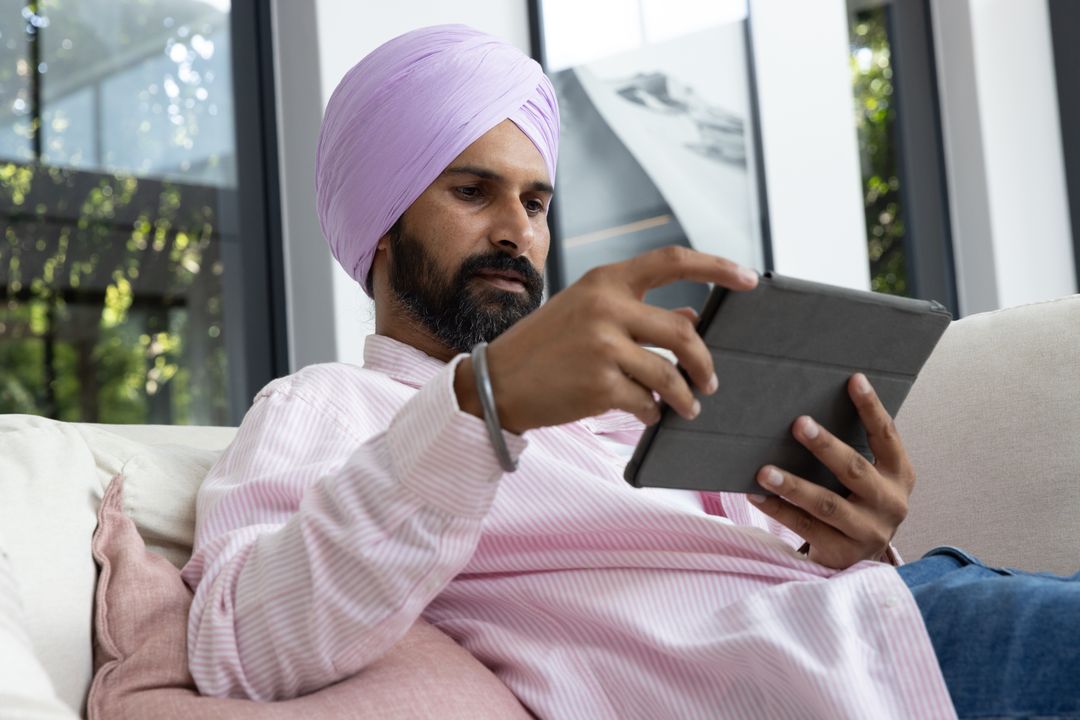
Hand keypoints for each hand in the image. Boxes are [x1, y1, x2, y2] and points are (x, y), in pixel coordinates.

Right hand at [455, 246, 758, 432]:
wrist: (496, 383)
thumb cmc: (543, 347)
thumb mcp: (585, 313)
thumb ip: (635, 311)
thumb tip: (690, 316)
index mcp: (605, 280)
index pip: (672, 260)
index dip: (717, 267)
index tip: (749, 279)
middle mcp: (606, 306)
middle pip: (684, 332)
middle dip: (704, 364)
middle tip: (710, 382)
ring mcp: (603, 345)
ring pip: (671, 375)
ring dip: (685, 398)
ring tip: (686, 408)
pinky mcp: (599, 384)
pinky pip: (647, 403)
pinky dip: (653, 413)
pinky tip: (646, 415)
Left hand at [747, 374, 913, 568]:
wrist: (862, 559)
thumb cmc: (857, 502)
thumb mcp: (868, 478)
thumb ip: (852, 450)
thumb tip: (806, 413)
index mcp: (899, 475)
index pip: (886, 436)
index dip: (871, 408)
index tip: (854, 379)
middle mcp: (890, 503)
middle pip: (854, 470)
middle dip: (825, 446)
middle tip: (798, 423)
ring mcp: (868, 531)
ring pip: (826, 504)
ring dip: (793, 485)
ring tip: (763, 470)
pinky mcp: (843, 553)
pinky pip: (806, 528)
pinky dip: (779, 510)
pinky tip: (756, 495)